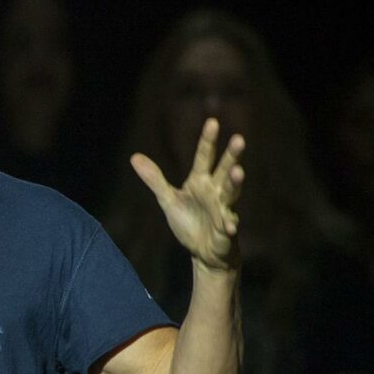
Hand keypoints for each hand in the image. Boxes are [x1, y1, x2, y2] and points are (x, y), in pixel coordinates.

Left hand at [132, 117, 245, 270]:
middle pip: (224, 170)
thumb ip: (155, 179)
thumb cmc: (189, 223)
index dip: (208, 140)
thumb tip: (134, 156)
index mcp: (201, 182)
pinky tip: (230, 226)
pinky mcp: (226, 230)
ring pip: (231, 194)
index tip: (213, 121)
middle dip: (232, 156)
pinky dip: (230, 225)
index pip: (205, 157)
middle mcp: (215, 192)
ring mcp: (223, 210)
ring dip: (234, 183)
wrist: (203, 252)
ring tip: (238, 171)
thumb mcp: (168, 200)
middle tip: (239, 139)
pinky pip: (228, 226)